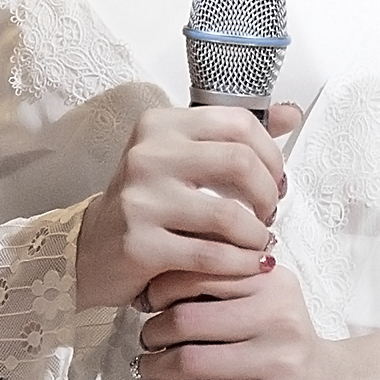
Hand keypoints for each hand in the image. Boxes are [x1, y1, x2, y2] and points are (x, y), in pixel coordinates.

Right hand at [75, 103, 301, 310]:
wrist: (89, 248)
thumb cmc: (146, 201)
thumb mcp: (182, 156)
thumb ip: (234, 135)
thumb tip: (290, 114)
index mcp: (161, 125)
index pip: (237, 123)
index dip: (271, 153)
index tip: (276, 178)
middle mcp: (147, 155)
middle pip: (239, 162)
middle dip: (268, 192)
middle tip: (270, 211)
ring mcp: (140, 200)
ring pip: (228, 214)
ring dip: (257, 234)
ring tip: (260, 242)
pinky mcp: (139, 244)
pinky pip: (210, 254)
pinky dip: (241, 262)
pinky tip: (250, 264)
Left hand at [133, 263, 356, 379]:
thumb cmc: (290, 346)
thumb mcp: (269, 301)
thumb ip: (228, 284)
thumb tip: (157, 280)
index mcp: (272, 281)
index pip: (200, 272)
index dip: (161, 288)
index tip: (148, 302)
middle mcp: (277, 316)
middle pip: (186, 319)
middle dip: (152, 333)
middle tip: (146, 341)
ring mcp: (276, 361)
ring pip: (189, 361)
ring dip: (154, 369)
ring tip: (146, 369)